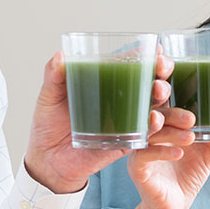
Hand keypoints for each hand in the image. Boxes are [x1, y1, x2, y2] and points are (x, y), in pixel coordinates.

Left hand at [23, 50, 194, 193]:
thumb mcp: (49, 97)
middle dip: (160, 73)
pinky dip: (156, 130)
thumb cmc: (48, 123)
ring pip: (153, 107)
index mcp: (106, 84)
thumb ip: (54, 76)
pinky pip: (146, 137)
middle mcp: (121, 101)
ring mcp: (126, 122)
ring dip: (161, 98)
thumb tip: (59, 56)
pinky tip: (156, 121)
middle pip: (148, 83)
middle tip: (162, 69)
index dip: (147, 56)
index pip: (131, 65)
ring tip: (159, 92)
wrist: (47, 159)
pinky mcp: (126, 143)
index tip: (157, 49)